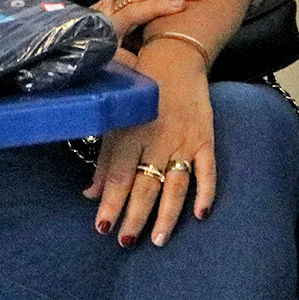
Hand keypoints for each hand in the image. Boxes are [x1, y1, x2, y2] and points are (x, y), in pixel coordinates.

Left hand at [83, 40, 215, 247]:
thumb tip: (90, 194)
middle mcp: (157, 139)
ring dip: (167, 213)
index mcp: (132, 133)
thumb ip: (106, 159)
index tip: (103, 227)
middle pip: (146, 184)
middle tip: (126, 241)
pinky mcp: (206, 138)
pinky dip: (206, 191)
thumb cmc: (141, 91)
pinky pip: (208, 169)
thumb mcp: (118, 119)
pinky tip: (201, 214)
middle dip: (135, 215)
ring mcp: (184, 140)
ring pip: (175, 184)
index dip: (111, 202)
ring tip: (158, 238)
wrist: (176, 57)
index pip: (120, 175)